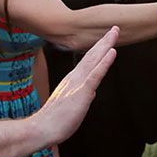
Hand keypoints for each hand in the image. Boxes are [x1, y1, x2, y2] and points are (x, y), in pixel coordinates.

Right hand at [34, 27, 117, 144]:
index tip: (107, 39)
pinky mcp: (82, 92)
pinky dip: (105, 62)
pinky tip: (112, 52)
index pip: (88, 61)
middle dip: (104, 41)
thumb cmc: (54, 121)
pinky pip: (96, 74)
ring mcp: (78, 83)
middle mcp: (75, 77)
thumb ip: (81, 96)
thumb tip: (91, 93)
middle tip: (114, 28)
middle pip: (92, 55)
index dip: (98, 49)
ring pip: (94, 59)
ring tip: (114, 32)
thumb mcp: (71, 105)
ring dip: (106, 45)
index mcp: (72, 80)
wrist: (41, 128)